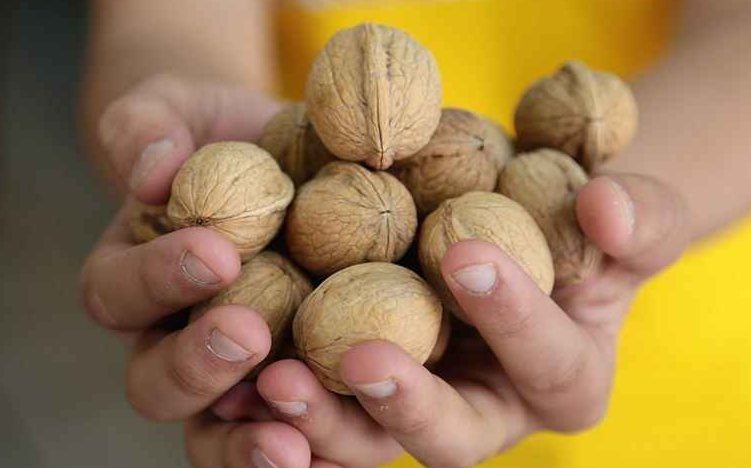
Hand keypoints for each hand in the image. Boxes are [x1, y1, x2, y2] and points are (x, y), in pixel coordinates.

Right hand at [81, 75, 290, 420]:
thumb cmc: (220, 132)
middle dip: (197, 365)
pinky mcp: (297, 384)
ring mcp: (235, 374)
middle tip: (246, 335)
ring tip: (291, 440)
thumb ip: (146, 127)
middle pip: (156, 383)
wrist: (281, 157)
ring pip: (216, 431)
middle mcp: (173, 338)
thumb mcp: (179, 109)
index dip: (158, 278)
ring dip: (247, 438)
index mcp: (133, 279)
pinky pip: (292, 434)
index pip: (120, 293)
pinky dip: (311, 451)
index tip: (216, 250)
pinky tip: (340, 452)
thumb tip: (150, 171)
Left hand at [188, 174, 688, 467]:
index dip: (515, 317)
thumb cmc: (575, 215)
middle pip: (449, 438)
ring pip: (366, 443)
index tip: (468, 252)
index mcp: (559, 379)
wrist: (508, 214)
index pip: (547, 363)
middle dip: (406, 404)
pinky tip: (237, 373)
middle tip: (363, 358)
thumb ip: (639, 217)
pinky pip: (314, 413)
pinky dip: (277, 403)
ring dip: (322, 421)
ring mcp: (414, 405)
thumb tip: (607, 213)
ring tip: (275, 381)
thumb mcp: (624, 211)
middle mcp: (485, 411)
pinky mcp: (353, 388)